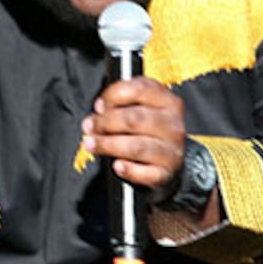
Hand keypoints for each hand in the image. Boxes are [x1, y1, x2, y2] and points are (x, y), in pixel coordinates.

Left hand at [82, 77, 186, 196]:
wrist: (170, 163)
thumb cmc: (149, 132)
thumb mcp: (144, 108)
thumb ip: (125, 102)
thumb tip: (101, 107)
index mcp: (168, 102)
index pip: (140, 90)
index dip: (113, 96)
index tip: (99, 105)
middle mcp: (173, 125)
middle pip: (135, 119)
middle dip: (106, 122)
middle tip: (89, 126)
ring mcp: (172, 151)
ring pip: (137, 146)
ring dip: (109, 145)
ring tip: (92, 144)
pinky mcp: (166, 173)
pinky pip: (145, 173)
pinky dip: (128, 170)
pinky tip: (117, 165)